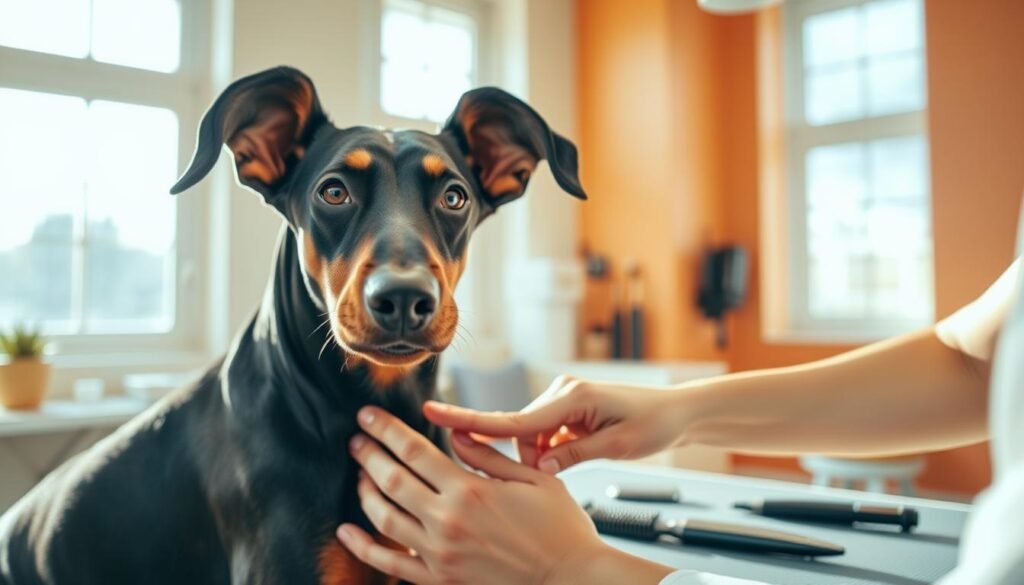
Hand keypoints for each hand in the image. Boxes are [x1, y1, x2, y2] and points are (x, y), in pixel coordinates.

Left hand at [338, 406, 635, 584]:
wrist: (571, 580)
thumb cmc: (559, 528)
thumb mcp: (532, 480)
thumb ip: (489, 455)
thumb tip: (456, 432)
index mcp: (470, 491)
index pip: (413, 451)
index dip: (386, 429)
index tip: (368, 416)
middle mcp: (447, 521)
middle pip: (391, 480)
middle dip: (368, 455)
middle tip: (356, 440)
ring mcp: (439, 554)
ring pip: (384, 518)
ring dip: (365, 492)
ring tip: (359, 474)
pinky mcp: (439, 580)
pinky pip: (390, 563)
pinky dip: (364, 547)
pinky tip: (347, 531)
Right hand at [423, 375, 687, 473]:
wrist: (676, 412)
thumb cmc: (653, 424)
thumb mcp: (618, 445)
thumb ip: (572, 455)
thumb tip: (536, 466)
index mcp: (571, 397)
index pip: (511, 420)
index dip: (469, 421)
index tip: (433, 413)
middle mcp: (561, 393)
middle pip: (518, 433)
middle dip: (529, 457)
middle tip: (563, 466)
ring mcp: (562, 400)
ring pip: (529, 437)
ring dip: (543, 455)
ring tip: (581, 456)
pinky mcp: (566, 409)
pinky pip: (543, 435)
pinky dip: (552, 450)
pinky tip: (576, 452)